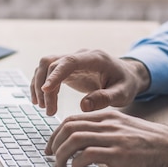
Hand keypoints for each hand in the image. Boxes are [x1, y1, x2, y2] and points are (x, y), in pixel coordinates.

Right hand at [30, 49, 150, 115]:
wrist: (127, 75)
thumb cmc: (126, 83)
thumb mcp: (122, 94)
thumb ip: (105, 99)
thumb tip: (83, 106)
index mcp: (95, 58)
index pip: (69, 62)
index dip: (55, 75)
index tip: (46, 90)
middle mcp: (80, 56)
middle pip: (52, 63)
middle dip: (45, 87)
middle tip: (48, 110)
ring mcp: (72, 60)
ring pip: (45, 66)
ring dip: (39, 86)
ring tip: (43, 108)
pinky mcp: (67, 69)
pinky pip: (47, 72)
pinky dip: (41, 85)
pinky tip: (41, 101)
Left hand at [45, 109, 167, 166]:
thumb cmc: (151, 144)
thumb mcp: (125, 129)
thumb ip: (105, 132)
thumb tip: (83, 145)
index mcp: (108, 116)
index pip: (72, 119)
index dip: (56, 134)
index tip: (51, 147)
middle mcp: (108, 123)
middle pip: (69, 127)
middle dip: (54, 144)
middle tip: (50, 158)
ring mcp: (113, 137)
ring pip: (74, 139)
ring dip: (61, 155)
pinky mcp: (119, 153)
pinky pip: (87, 155)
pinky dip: (76, 165)